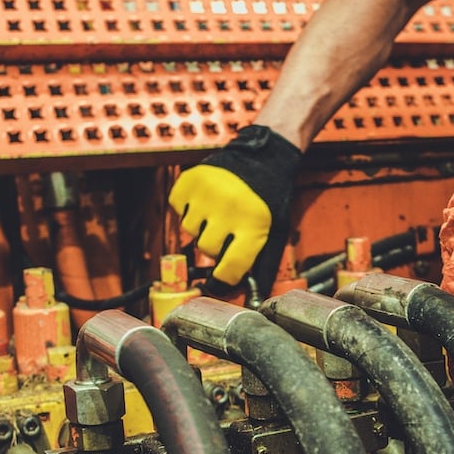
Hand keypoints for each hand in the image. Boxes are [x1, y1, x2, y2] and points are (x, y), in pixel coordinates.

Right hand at [168, 125, 301, 294]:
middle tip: (227, 227)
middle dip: (215, 244)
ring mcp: (206, 192)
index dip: (224, 277)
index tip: (222, 276)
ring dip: (201, 225)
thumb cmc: (271, 197)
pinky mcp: (189, 180)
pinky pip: (177, 208)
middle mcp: (228, 209)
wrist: (264, 156)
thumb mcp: (276, 231)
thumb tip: (253, 298)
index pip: (228, 270)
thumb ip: (263, 264)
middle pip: (205, 249)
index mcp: (253, 225)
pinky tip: (207, 197)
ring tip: (219, 209)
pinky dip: (187, 206)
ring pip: (189, 230)